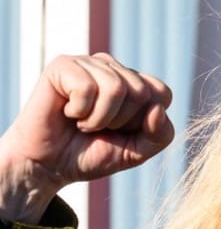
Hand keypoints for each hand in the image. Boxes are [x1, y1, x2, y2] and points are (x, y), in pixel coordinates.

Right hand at [0, 53, 173, 223]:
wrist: (50, 164)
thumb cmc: (93, 153)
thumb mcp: (137, 152)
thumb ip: (160, 135)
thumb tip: (157, 109)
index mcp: (135, 84)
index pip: (162, 93)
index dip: (146, 122)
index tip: (123, 131)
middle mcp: (114, 68)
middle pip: (141, 91)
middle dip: (121, 122)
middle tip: (99, 128)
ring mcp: (89, 63)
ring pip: (117, 88)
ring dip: (99, 119)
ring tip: (83, 122)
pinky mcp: (63, 65)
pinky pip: (87, 87)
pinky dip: (80, 111)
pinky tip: (68, 112)